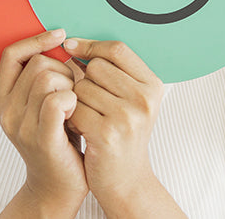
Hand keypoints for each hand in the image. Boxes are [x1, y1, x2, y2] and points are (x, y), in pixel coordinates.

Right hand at [0, 30, 86, 216]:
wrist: (58, 186)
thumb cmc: (59, 139)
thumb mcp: (44, 104)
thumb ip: (45, 77)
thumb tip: (65, 41)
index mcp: (2, 99)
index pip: (11, 55)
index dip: (36, 40)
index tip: (60, 35)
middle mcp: (6, 111)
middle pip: (36, 63)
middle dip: (63, 68)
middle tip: (75, 89)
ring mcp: (21, 126)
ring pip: (48, 78)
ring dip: (71, 84)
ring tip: (76, 103)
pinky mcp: (42, 139)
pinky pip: (56, 100)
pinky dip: (72, 98)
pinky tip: (77, 110)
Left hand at [64, 38, 165, 208]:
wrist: (125, 180)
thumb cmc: (123, 135)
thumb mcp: (130, 100)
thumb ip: (113, 71)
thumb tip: (73, 44)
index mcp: (152, 85)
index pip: (117, 49)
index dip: (91, 46)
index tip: (71, 48)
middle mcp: (144, 99)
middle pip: (96, 66)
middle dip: (84, 80)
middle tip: (91, 102)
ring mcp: (127, 116)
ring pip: (81, 87)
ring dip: (76, 101)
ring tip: (88, 118)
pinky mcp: (106, 133)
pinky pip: (73, 109)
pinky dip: (71, 118)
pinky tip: (82, 129)